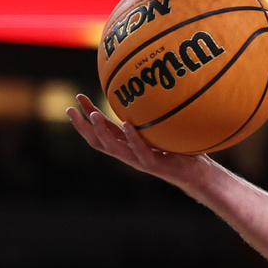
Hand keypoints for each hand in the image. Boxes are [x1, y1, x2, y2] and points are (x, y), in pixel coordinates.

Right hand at [66, 95, 211, 189]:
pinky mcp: (153, 165)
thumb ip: (148, 119)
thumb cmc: (179, 150)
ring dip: (101, 132)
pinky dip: (132, 137)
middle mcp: (129, 154)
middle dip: (81, 126)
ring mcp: (139, 161)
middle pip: (97, 141)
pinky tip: (126, 124)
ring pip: (113, 148)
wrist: (197, 174)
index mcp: (127, 145)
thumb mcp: (159, 131)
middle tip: (69, 109)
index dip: (87, 116)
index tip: (76, 98)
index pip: (101, 130)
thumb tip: (144, 93)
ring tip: (92, 115)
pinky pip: (140, 150)